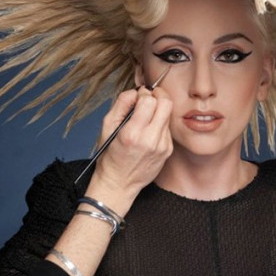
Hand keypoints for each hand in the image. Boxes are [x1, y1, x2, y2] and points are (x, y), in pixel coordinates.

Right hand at [86, 87, 171, 214]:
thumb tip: (135, 92)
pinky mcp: (168, 151)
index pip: (149, 101)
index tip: (139, 96)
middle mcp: (150, 140)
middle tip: (149, 97)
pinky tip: (149, 131)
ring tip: (147, 116)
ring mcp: (162, 146)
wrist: (119, 183)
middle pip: (166, 104)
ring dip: (159, 110)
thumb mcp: (107, 127)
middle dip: (158, 95)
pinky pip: (168, 128)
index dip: (144, 94)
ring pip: (169, 115)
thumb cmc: (110, 155)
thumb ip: (121, 104)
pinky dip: (160, 124)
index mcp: (132, 134)